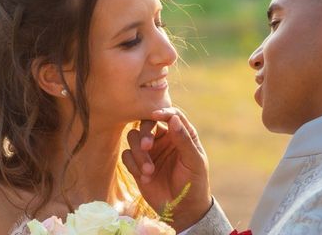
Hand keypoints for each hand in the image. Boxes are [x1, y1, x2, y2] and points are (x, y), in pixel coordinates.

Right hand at [122, 108, 211, 231]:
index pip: (170, 114)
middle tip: (147, 146)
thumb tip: (173, 117)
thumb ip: (184, 139)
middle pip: (147, 123)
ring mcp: (150, 150)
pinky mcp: (138, 164)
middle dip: (145, 133)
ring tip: (149, 171)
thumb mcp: (194, 161)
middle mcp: (163, 138)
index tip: (154, 116)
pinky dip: (133, 165)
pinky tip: (145, 178)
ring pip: (133, 137)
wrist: (183, 209)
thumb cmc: (194, 182)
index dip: (162, 112)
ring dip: (139, 153)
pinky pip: (127, 155)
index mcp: (181, 133)